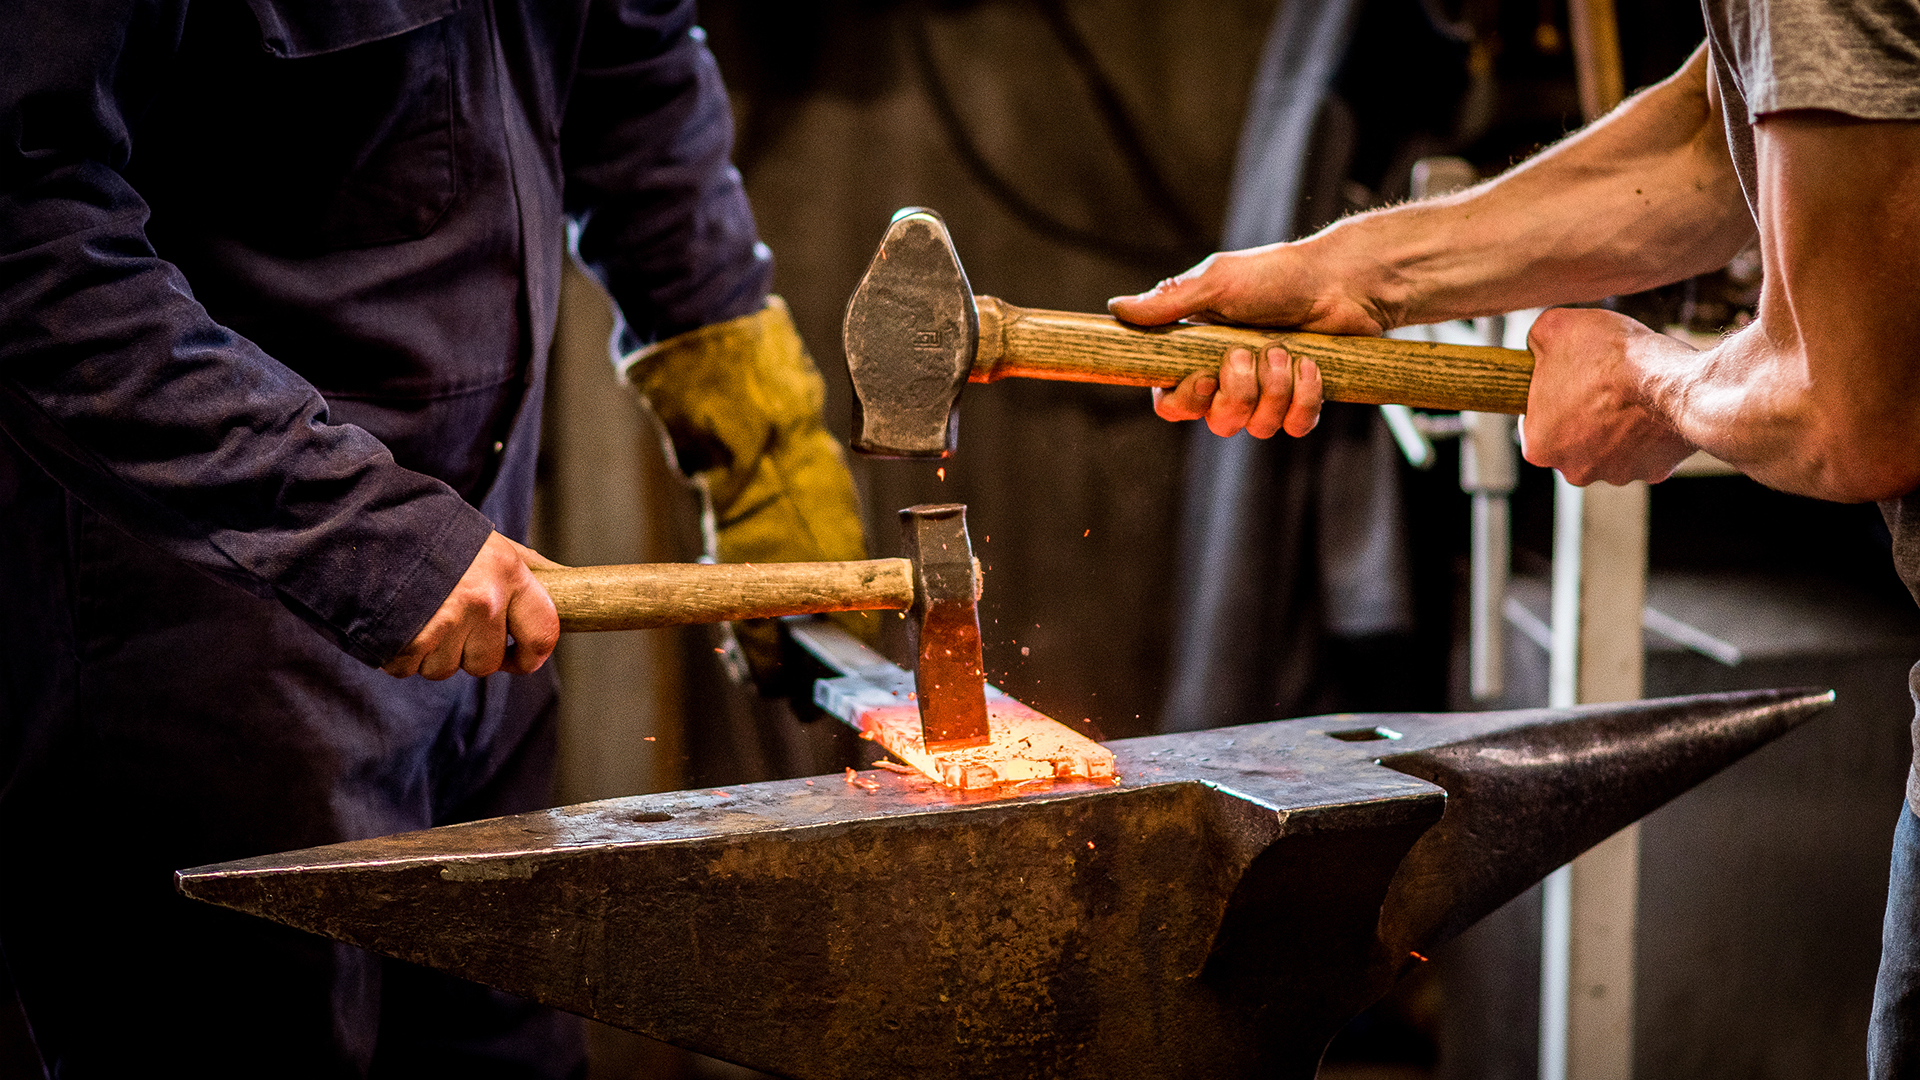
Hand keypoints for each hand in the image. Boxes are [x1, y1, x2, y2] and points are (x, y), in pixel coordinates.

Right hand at [382, 532, 561, 679]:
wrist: (361, 523)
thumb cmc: (431, 532)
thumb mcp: (488, 540)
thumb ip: (526, 564)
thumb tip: (567, 578)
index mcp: (509, 573)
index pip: (543, 634)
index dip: (531, 656)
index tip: (519, 659)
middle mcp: (484, 600)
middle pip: (488, 662)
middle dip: (468, 652)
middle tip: (447, 621)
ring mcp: (447, 622)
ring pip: (447, 669)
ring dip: (431, 652)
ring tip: (417, 614)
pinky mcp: (410, 641)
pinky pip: (411, 668)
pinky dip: (400, 654)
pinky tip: (395, 622)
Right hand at [1109, 243, 1379, 438]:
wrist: (1340, 280)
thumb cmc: (1275, 275)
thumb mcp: (1216, 282)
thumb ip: (1168, 304)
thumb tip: (1115, 310)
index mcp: (1197, 355)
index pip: (1170, 403)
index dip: (1184, 401)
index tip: (1203, 377)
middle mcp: (1228, 380)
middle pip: (1215, 422)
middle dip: (1237, 392)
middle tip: (1249, 352)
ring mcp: (1266, 394)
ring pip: (1256, 427)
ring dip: (1274, 388)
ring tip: (1285, 350)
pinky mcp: (1301, 401)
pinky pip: (1295, 427)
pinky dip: (1305, 398)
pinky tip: (1311, 366)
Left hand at [1519, 307, 1696, 484]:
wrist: (1671, 378)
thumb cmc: (1609, 356)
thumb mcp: (1553, 328)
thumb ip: (1536, 342)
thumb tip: (1538, 345)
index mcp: (1539, 445)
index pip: (1534, 420)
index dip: (1550, 393)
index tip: (1567, 377)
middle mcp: (1572, 470)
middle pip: (1571, 438)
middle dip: (1583, 414)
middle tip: (1600, 383)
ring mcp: (1615, 475)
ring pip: (1608, 447)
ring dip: (1616, 425)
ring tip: (1629, 394)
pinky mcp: (1653, 473)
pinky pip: (1646, 451)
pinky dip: (1649, 432)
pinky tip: (1653, 408)